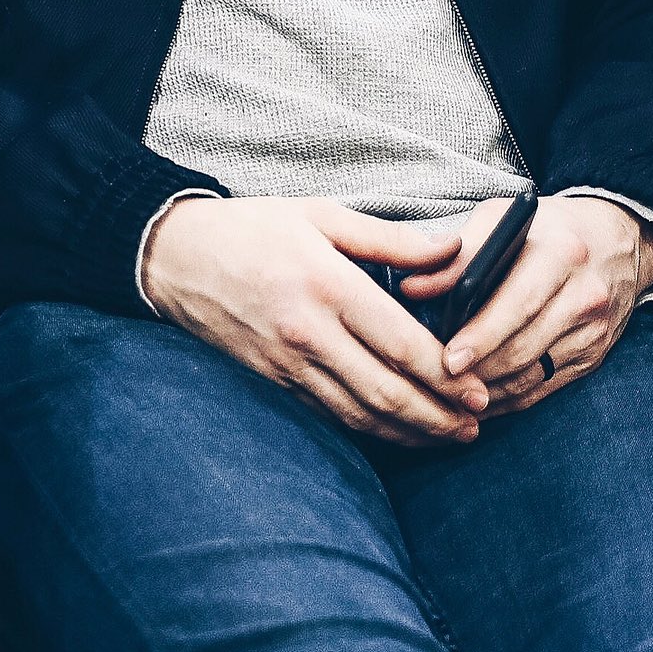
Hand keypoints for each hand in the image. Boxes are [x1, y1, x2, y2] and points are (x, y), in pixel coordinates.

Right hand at [141, 196, 488, 444]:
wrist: (171, 255)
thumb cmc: (248, 228)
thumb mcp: (318, 215)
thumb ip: (389, 239)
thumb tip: (452, 249)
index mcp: (326, 284)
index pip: (401, 345)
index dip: (448, 377)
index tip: (480, 391)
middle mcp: (307, 332)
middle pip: (388, 392)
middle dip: (439, 417)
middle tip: (476, 427)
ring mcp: (285, 362)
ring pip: (360, 415)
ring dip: (409, 433)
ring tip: (447, 437)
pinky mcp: (269, 379)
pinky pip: (327, 414)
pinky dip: (368, 430)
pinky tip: (393, 432)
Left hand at [411, 192, 652, 413]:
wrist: (617, 240)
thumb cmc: (545, 228)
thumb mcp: (500, 220)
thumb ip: (456, 256)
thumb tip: (413, 289)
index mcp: (560, 253)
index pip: (519, 303)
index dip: (482, 336)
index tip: (448, 360)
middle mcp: (584, 296)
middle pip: (524, 347)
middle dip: (478, 371)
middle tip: (437, 383)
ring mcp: (594, 331)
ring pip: (534, 375)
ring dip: (490, 390)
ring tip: (448, 395)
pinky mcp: (594, 356)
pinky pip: (546, 387)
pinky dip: (510, 398)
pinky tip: (479, 399)